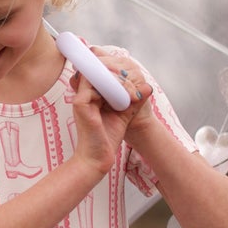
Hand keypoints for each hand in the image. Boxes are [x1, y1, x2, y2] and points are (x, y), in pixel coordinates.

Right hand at [70, 46, 153, 173]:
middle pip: (98, 69)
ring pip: (96, 74)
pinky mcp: (80, 103)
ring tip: (130, 90)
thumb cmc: (107, 138)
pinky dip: (112, 87)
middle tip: (134, 80)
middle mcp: (83, 94)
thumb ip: (133, 100)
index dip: (117, 71)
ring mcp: (80, 97)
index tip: (132, 79)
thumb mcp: (124, 114)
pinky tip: (124, 97)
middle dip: (118, 72)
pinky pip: (94, 84)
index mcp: (91, 95)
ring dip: (116, 78)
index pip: (101, 73)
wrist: (98, 158)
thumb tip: (147, 87)